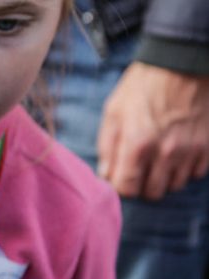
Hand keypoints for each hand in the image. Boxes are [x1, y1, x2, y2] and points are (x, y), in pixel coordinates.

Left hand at [96, 62, 208, 199]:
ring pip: (175, 185)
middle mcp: (166, 152)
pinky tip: (177, 153)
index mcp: (138, 144)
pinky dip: (185, 169)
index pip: (127, 190)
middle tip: (139, 169)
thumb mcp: (113, 112)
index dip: (121, 186)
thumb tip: (105, 176)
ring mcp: (191, 150)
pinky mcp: (208, 145)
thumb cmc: (142, 85)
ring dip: (164, 178)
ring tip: (157, 159)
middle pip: (153, 193)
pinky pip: (196, 173)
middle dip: (142, 186)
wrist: (181, 61)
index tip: (120, 176)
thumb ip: (107, 148)